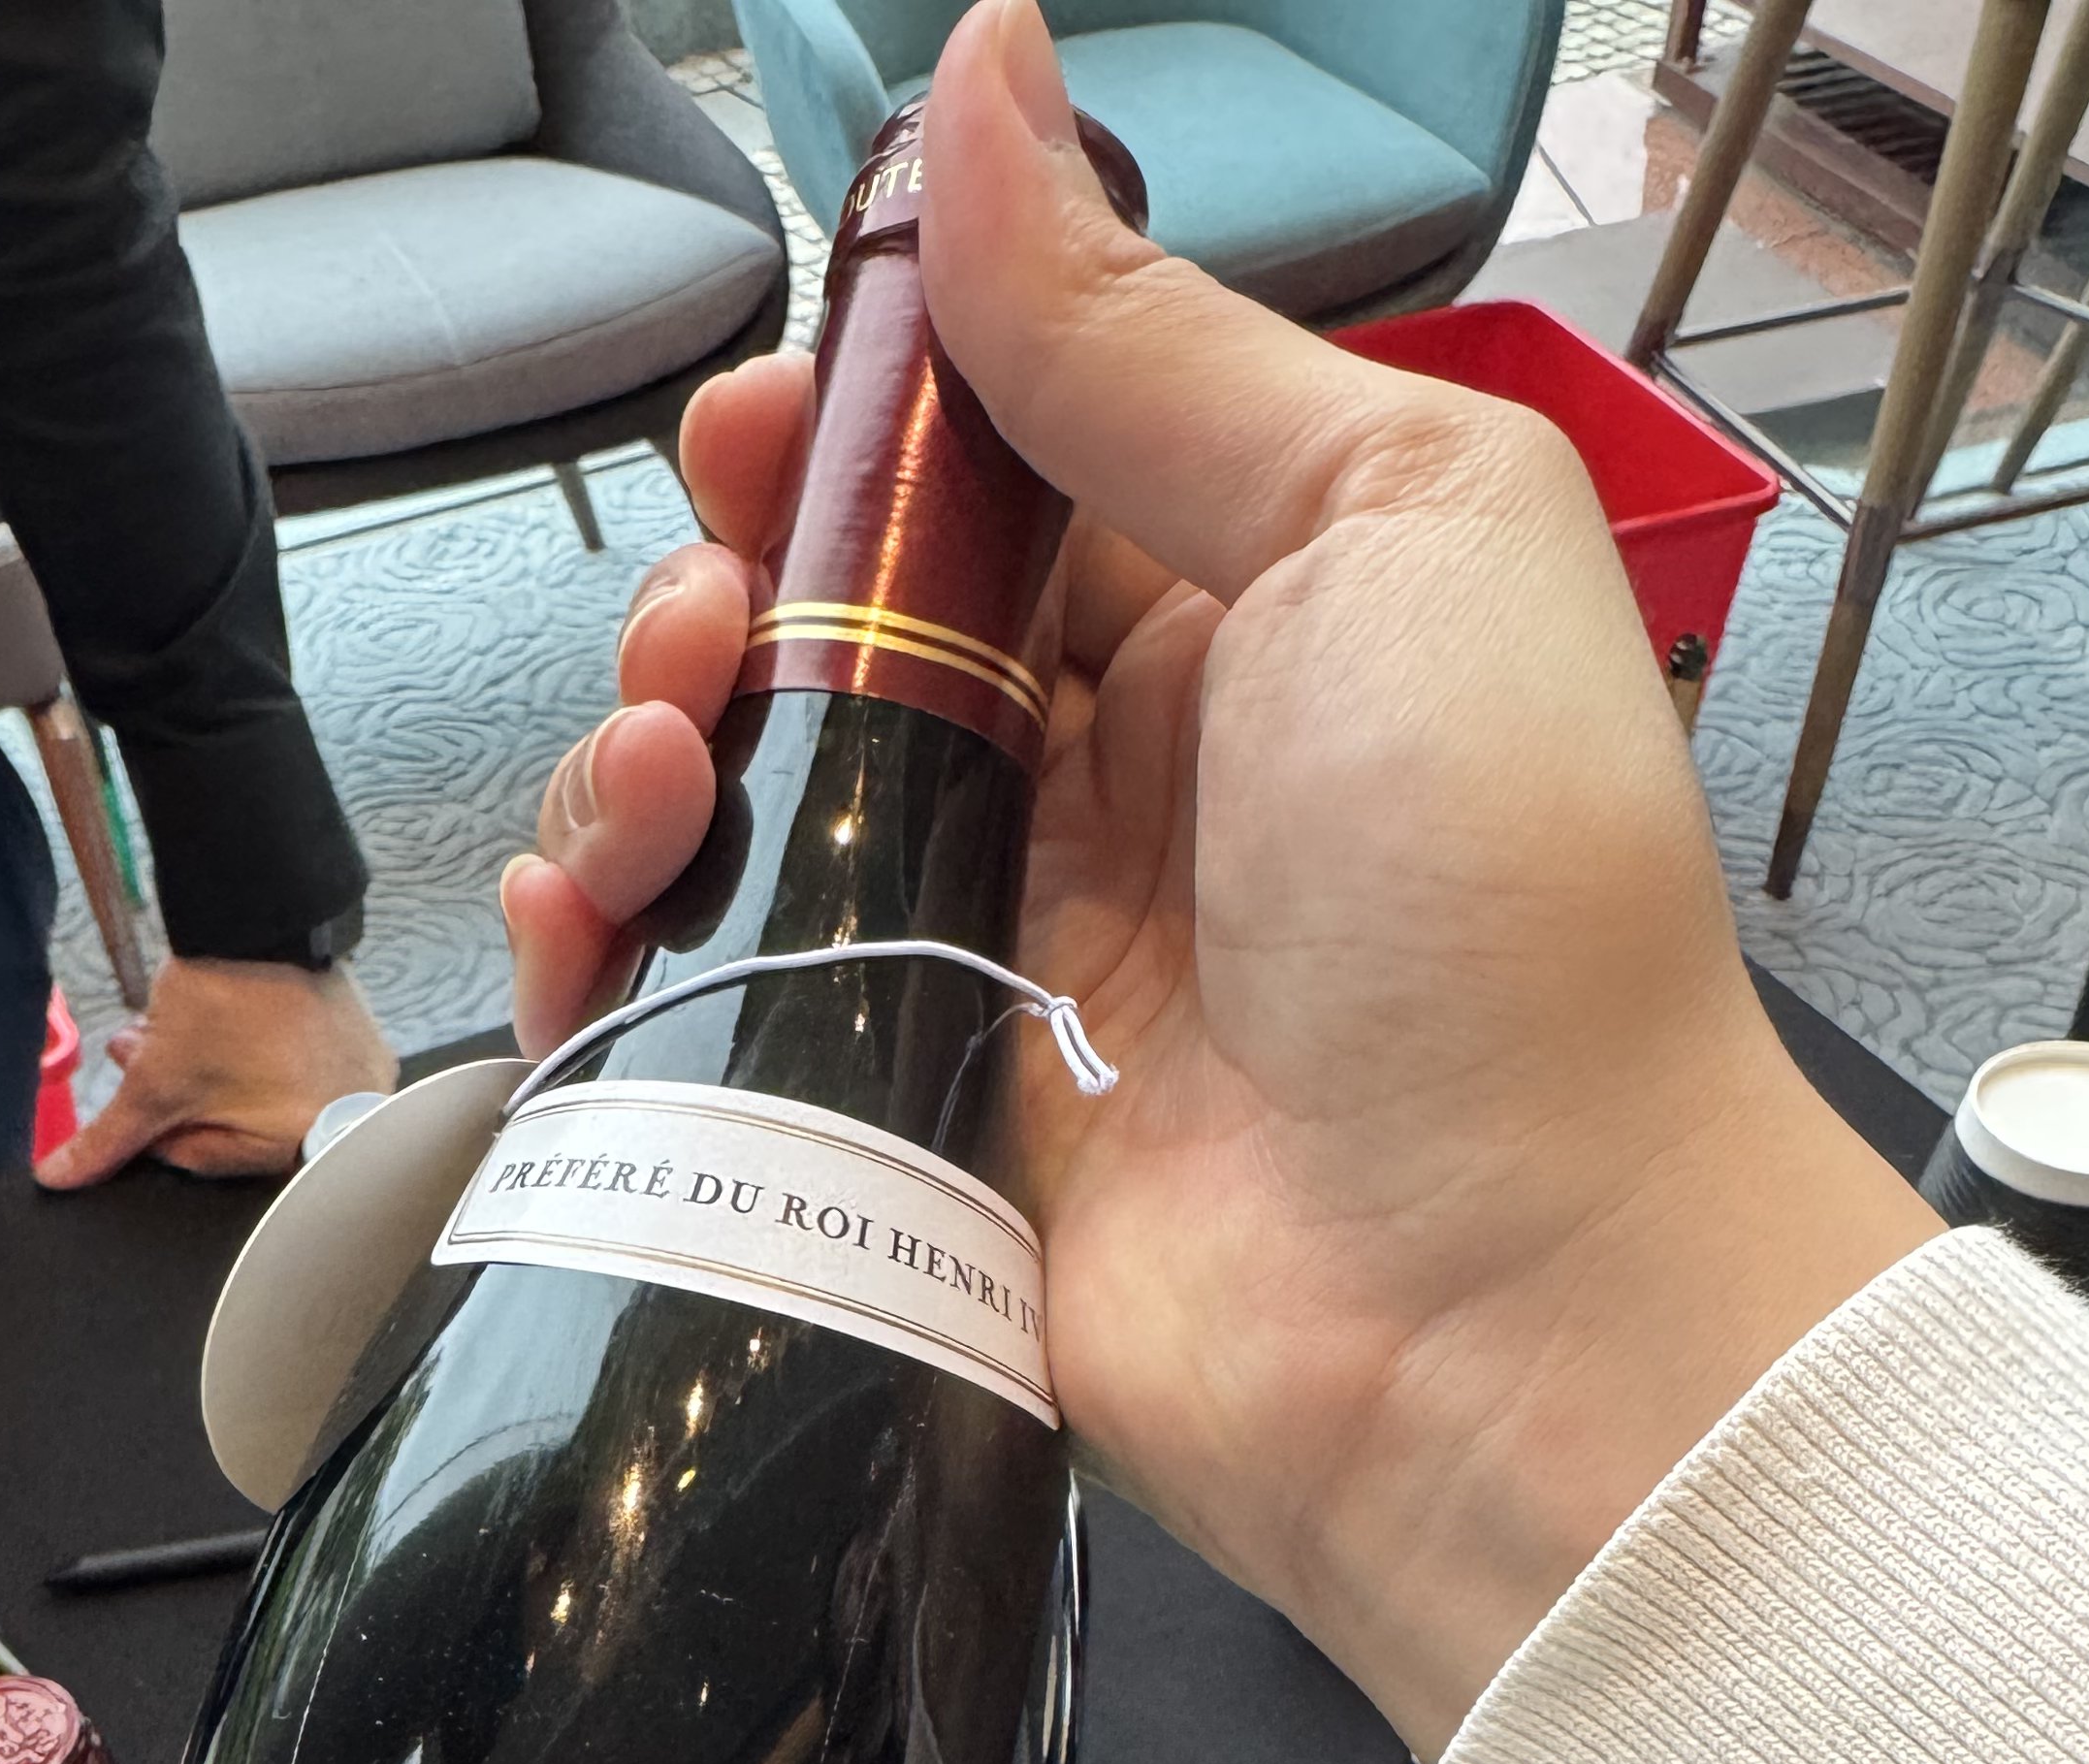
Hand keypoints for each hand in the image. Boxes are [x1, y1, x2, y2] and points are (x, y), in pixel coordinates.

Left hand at [34, 955, 397, 1187]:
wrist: (269, 916)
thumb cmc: (225, 1007)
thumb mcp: (156, 1081)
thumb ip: (112, 1137)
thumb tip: (64, 1177)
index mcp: (297, 1146)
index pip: (208, 1157)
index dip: (157, 1128)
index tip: (134, 1094)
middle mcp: (340, 1119)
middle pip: (236, 1123)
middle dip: (179, 1093)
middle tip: (143, 1055)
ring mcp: (358, 1073)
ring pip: (263, 1089)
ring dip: (209, 1067)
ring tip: (171, 1030)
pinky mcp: (359, 1033)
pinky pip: (295, 1057)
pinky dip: (257, 1046)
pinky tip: (227, 1016)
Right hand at [502, 0, 1935, 1757]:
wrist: (1499, 1314)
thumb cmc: (1499, 906)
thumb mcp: (1384, 521)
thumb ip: (1149, 333)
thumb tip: (982, 74)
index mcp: (1224, 630)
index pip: (977, 493)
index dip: (848, 440)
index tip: (765, 424)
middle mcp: (1093, 804)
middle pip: (826, 650)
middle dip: (721, 598)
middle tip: (713, 619)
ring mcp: (980, 985)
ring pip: (734, 835)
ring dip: (639, 765)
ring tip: (662, 770)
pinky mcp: (891, 1153)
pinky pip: (698, 1040)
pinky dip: (601, 972)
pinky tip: (589, 928)